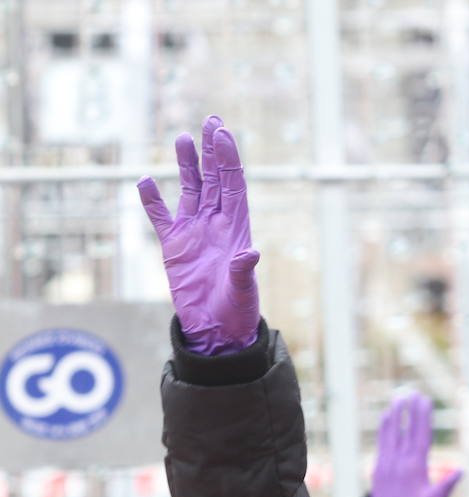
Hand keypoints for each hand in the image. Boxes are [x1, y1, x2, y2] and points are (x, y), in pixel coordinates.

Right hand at [138, 116, 260, 354]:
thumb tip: (250, 254)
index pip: (233, 186)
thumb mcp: (242, 291)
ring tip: (183, 138)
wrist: (216, 330)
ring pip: (190, 190)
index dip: (228, 160)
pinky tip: (146, 181)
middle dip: (212, 151)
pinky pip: (160, 217)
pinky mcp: (174, 246)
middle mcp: (216, 225)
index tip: (222, 134)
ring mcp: (194, 233)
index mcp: (237, 230)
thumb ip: (242, 271)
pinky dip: (153, 201)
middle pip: (214, 180)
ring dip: (187, 166)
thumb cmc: (237, 311)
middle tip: (211, 121)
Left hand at [370, 391, 462, 496]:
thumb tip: (461, 470)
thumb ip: (446, 486)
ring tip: (399, 397)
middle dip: (410, 410)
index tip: (425, 401)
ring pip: (390, 434)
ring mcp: (386, 464)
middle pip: (405, 430)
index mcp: (415, 467)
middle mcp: (398, 462)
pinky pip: (381, 443)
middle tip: (414, 392)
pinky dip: (384, 428)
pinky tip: (386, 416)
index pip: (420, 436)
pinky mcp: (378, 469)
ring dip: (395, 414)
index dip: (423, 417)